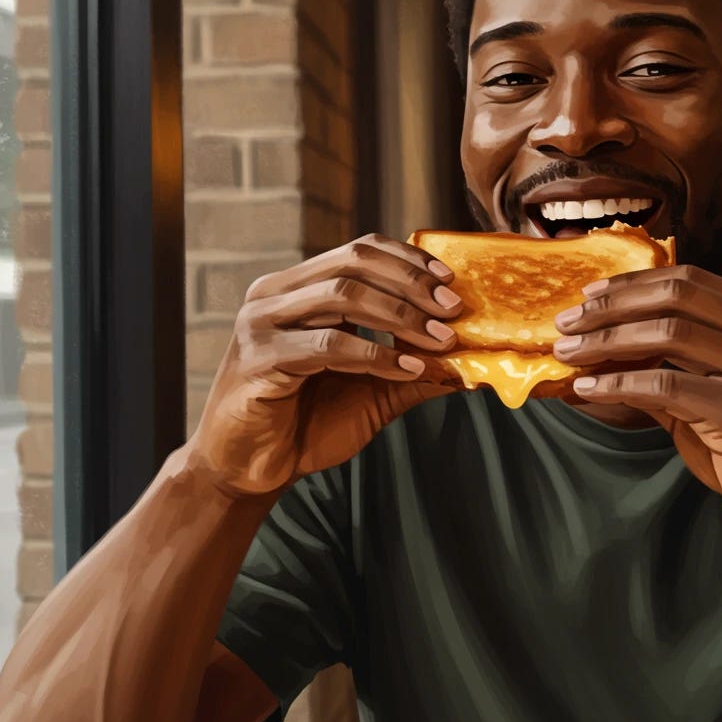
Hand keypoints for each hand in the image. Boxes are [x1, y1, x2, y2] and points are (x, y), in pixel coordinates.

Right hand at [188, 234, 460, 496]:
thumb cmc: (306, 424)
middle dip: (412, 284)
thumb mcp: (372, 391)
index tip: (451, 282)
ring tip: (440, 340)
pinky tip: (407, 369)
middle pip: (354, 263)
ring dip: (400, 317)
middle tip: (454, 310)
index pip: (360, 251)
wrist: (250, 471)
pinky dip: (374, 355)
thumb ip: (413, 367)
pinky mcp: (257, 359)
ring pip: (341, 296)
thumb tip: (472, 359)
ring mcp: (261, 323)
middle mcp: (274, 295)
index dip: (409, 260)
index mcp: (297, 288)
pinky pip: (327, 346)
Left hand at [553, 265, 721, 548]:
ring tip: (567, 353)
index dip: (634, 283)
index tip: (590, 294)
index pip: (691, 279)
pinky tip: (588, 390)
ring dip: (605, 341)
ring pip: (665, 334)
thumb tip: (604, 346)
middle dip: (611, 306)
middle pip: (674, 297)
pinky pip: (663, 386)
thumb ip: (677, 365)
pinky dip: (617, 384)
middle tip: (566, 322)